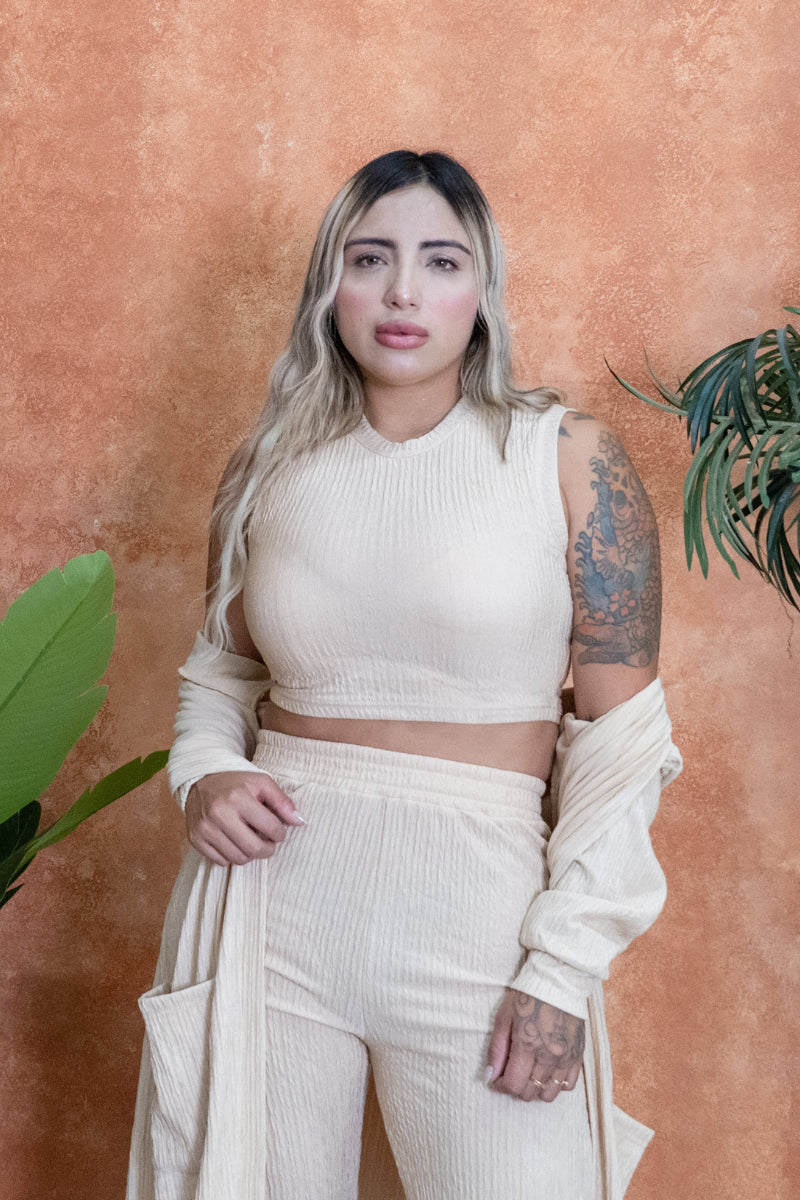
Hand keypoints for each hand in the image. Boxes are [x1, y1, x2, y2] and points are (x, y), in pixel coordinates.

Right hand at [185, 770, 304, 866]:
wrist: (199, 780)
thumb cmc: (236, 783)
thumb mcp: (261, 783)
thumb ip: (282, 802)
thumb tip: (299, 822)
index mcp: (238, 797)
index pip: (270, 827)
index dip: (280, 833)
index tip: (279, 832)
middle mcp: (219, 813)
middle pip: (253, 848)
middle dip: (267, 850)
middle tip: (269, 844)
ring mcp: (205, 828)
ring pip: (238, 858)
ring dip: (250, 854)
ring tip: (251, 840)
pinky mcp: (195, 838)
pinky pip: (220, 861)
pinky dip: (231, 856)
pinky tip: (233, 842)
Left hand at [485, 989, 584, 1102]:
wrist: (557, 981)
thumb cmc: (527, 997)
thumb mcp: (504, 1017)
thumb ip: (496, 1049)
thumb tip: (490, 1076)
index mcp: (527, 1046)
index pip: (513, 1085)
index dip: (501, 1085)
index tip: (497, 1078)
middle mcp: (548, 1057)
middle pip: (529, 1093)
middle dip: (516, 1086)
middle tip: (512, 1072)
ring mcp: (566, 1058)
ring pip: (549, 1094)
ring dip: (536, 1089)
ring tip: (530, 1073)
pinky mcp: (578, 1055)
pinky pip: (569, 1085)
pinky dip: (557, 1083)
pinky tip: (548, 1071)